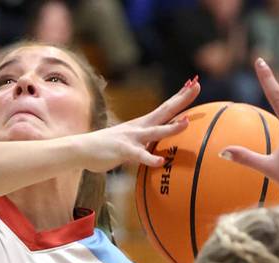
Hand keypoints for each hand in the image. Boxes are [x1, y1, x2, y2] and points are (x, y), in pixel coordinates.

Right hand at [78, 79, 199, 171]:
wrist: (81, 149)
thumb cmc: (105, 147)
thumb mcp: (129, 142)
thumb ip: (143, 143)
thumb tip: (157, 149)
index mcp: (142, 124)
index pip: (165, 107)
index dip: (180, 96)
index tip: (194, 83)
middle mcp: (139, 127)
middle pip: (164, 110)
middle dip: (181, 98)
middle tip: (197, 85)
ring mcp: (131, 138)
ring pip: (155, 132)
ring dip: (171, 127)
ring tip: (187, 122)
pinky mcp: (123, 151)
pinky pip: (139, 155)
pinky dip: (150, 158)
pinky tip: (160, 162)